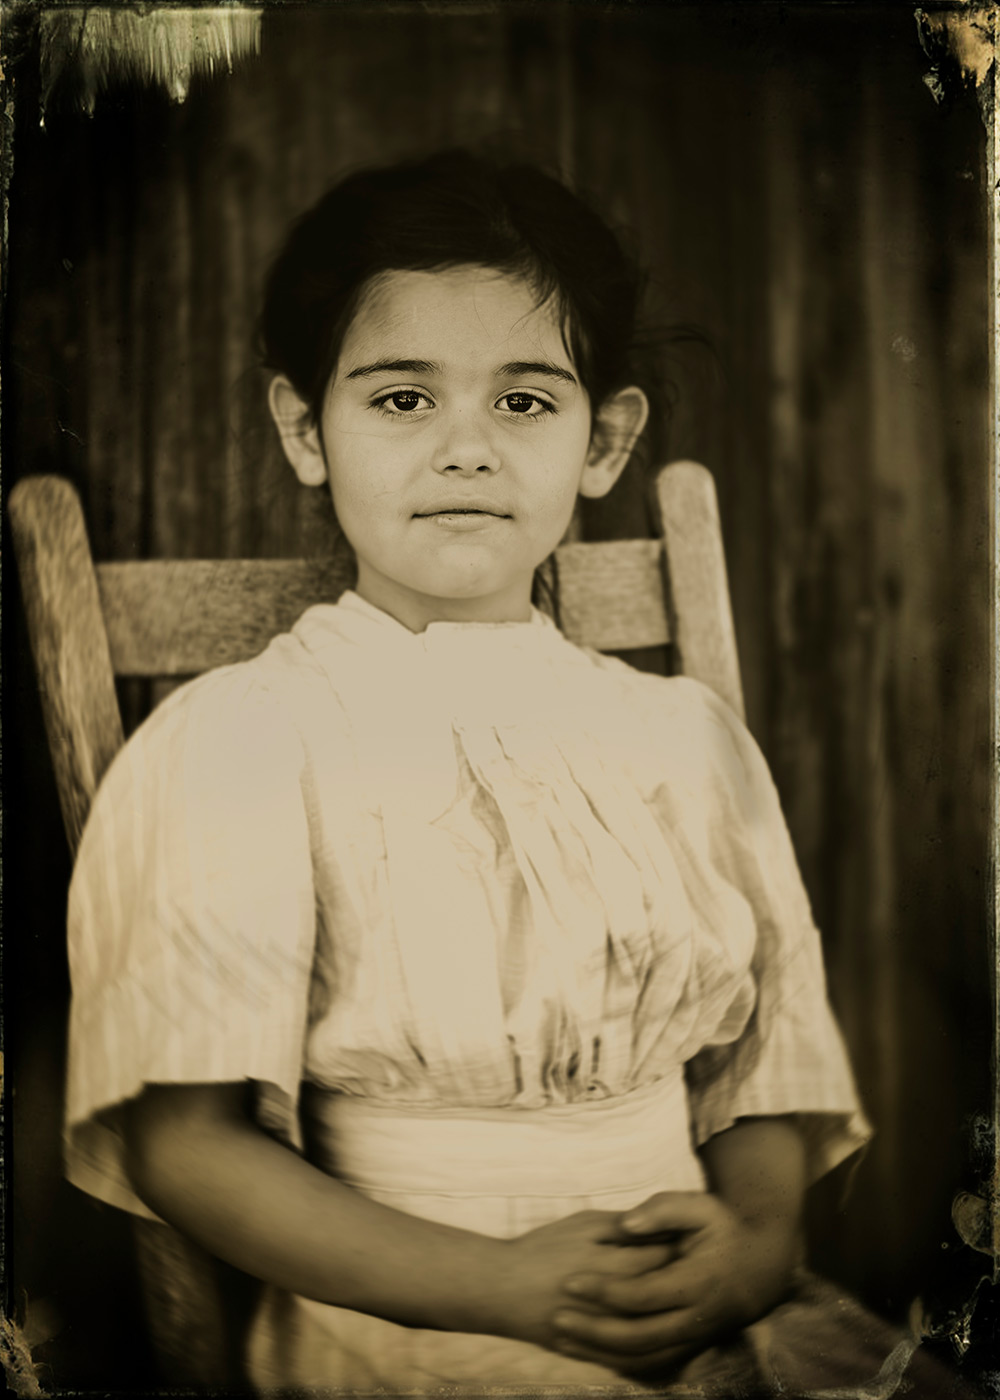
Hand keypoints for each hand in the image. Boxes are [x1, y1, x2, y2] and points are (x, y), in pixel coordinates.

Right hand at [485, 1209, 673, 1354]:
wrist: (500, 1289)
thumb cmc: (542, 1249)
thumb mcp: (581, 1226)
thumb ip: (620, 1226)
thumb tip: (658, 1226)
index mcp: (610, 1266)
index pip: (662, 1258)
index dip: (679, 1246)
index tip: (689, 1239)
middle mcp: (611, 1304)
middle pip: (661, 1293)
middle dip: (678, 1277)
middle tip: (690, 1265)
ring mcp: (603, 1334)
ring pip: (651, 1329)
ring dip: (666, 1311)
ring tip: (673, 1295)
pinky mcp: (593, 1354)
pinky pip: (631, 1357)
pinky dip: (648, 1344)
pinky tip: (653, 1326)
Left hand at [550, 1191, 798, 1376]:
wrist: (761, 1263)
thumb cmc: (724, 1228)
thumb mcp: (701, 1207)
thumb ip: (664, 1210)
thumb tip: (627, 1222)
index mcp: (698, 1282)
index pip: (644, 1295)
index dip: (605, 1291)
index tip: (569, 1282)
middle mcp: (697, 1318)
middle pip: (640, 1338)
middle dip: (595, 1332)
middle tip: (557, 1318)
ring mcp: (694, 1338)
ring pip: (644, 1359)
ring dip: (601, 1354)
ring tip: (562, 1338)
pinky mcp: (690, 1346)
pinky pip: (651, 1365)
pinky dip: (618, 1362)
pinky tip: (588, 1351)